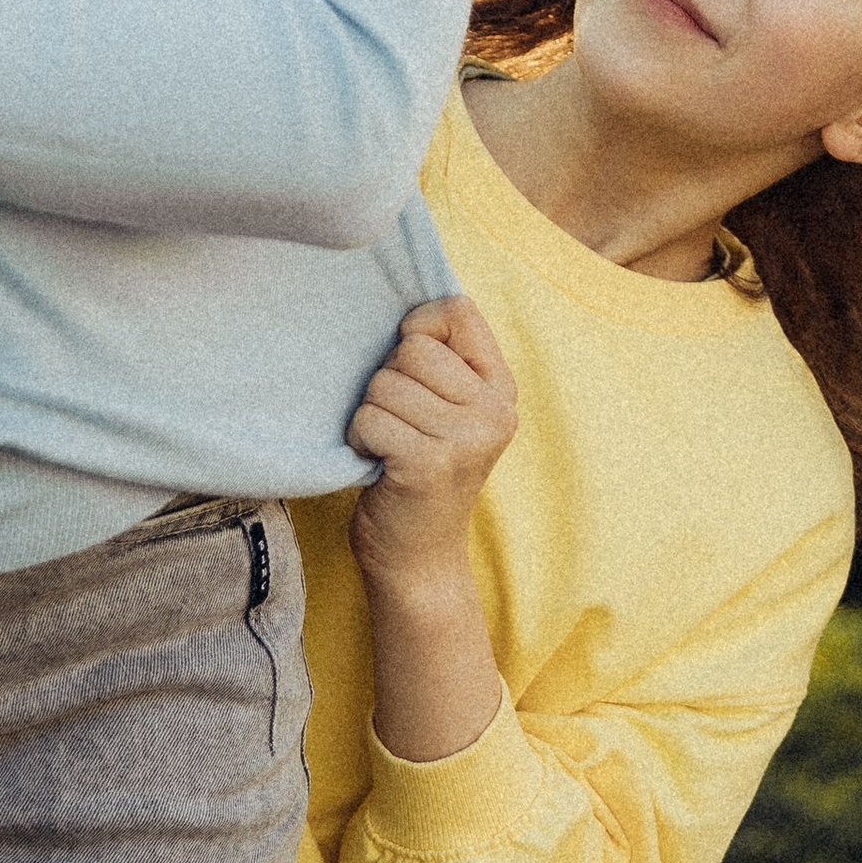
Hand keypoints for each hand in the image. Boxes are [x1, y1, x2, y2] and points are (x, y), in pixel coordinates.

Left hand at [348, 294, 519, 594]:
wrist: (419, 559)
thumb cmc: (421, 471)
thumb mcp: (451, 411)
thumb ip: (443, 359)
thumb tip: (406, 303)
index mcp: (501, 389)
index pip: (457, 310)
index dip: (418, 328)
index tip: (410, 366)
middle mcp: (494, 412)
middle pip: (411, 348)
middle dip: (388, 380)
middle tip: (401, 422)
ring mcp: (464, 439)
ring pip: (383, 383)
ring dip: (371, 414)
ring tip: (389, 445)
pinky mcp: (426, 464)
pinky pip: (369, 418)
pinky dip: (360, 439)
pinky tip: (376, 463)